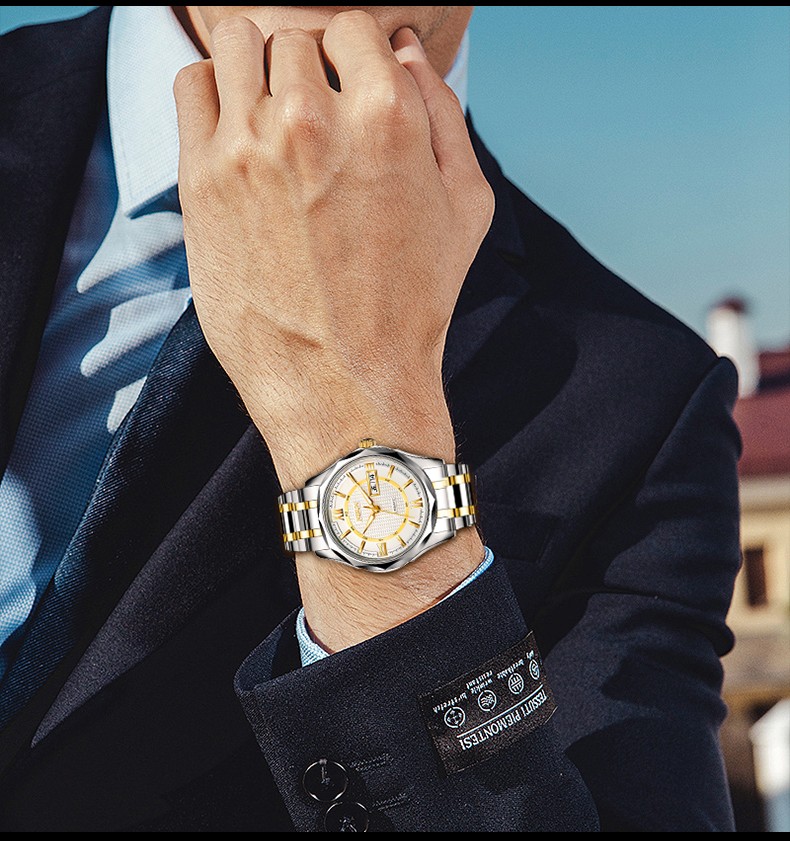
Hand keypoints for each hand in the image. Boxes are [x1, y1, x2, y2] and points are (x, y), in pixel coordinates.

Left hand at [174, 10, 490, 648]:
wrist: (345, 383)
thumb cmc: (412, 305)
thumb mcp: (466, 211)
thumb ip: (445, 115)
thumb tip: (405, 52)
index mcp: (388, 118)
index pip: (355, 29)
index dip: (354, 61)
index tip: (349, 93)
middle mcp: (314, 118)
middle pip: (293, 34)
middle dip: (306, 69)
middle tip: (311, 122)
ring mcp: (251, 146)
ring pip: (236, 44)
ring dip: (255, 71)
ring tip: (269, 120)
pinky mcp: (203, 179)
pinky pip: (191, 86)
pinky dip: (211, 94)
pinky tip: (234, 135)